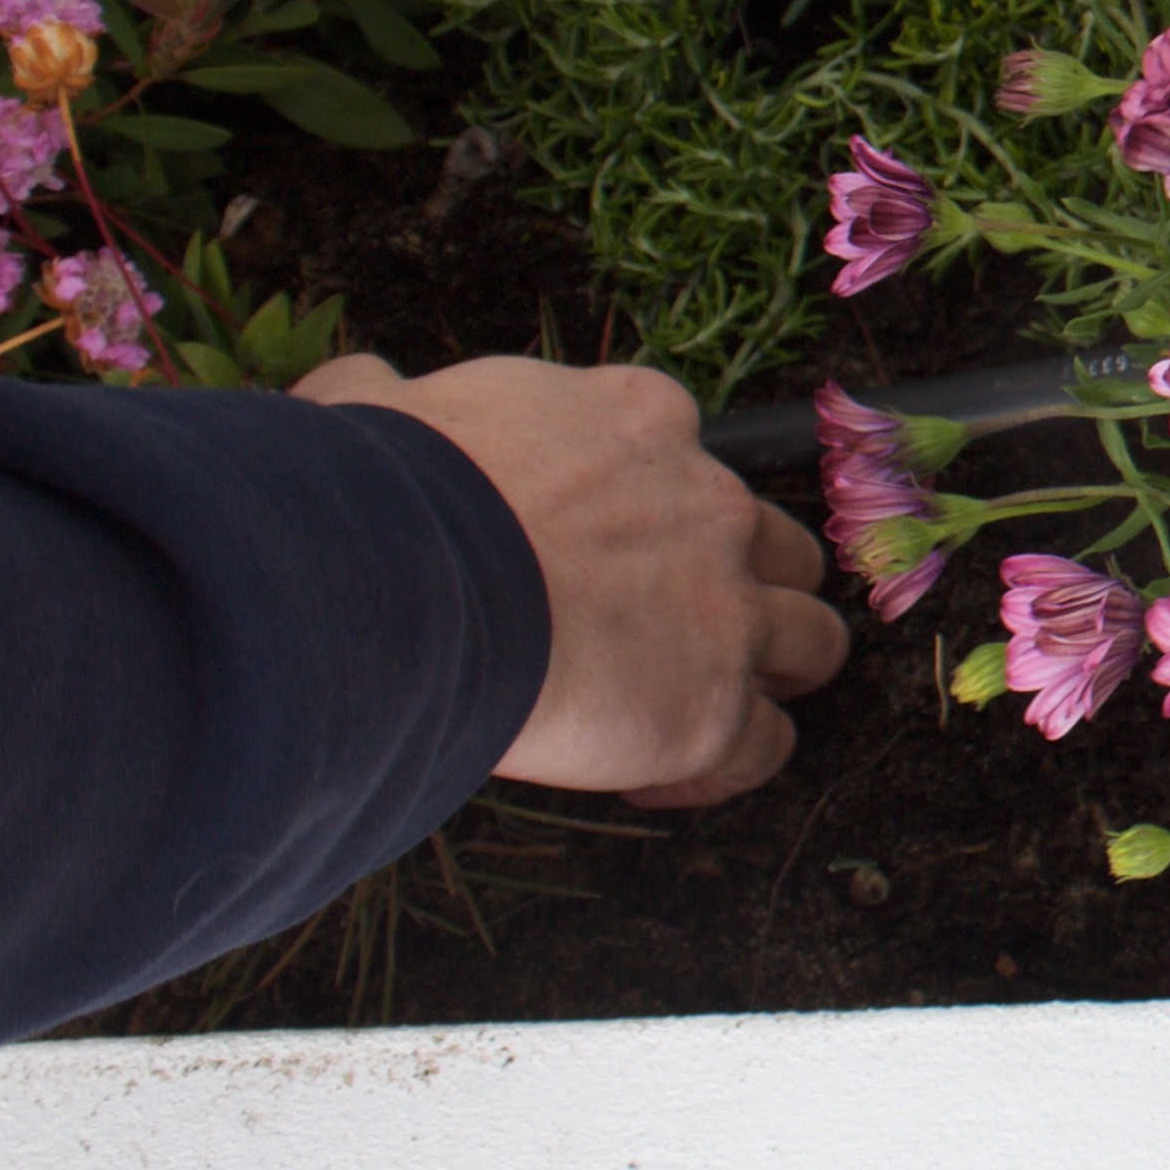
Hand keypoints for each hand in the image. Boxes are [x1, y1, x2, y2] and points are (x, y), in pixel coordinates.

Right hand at [297, 352, 849, 807]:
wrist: (410, 587)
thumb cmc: (390, 495)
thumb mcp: (381, 411)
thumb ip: (387, 396)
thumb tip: (359, 389)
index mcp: (638, 420)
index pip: (681, 447)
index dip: (654, 498)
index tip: (607, 544)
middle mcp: (708, 507)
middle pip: (778, 546)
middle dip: (749, 584)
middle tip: (688, 628)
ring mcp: (726, 609)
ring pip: (810, 639)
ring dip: (778, 670)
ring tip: (721, 703)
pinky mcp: (714, 709)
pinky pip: (763, 748)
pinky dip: (727, 767)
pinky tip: (661, 780)